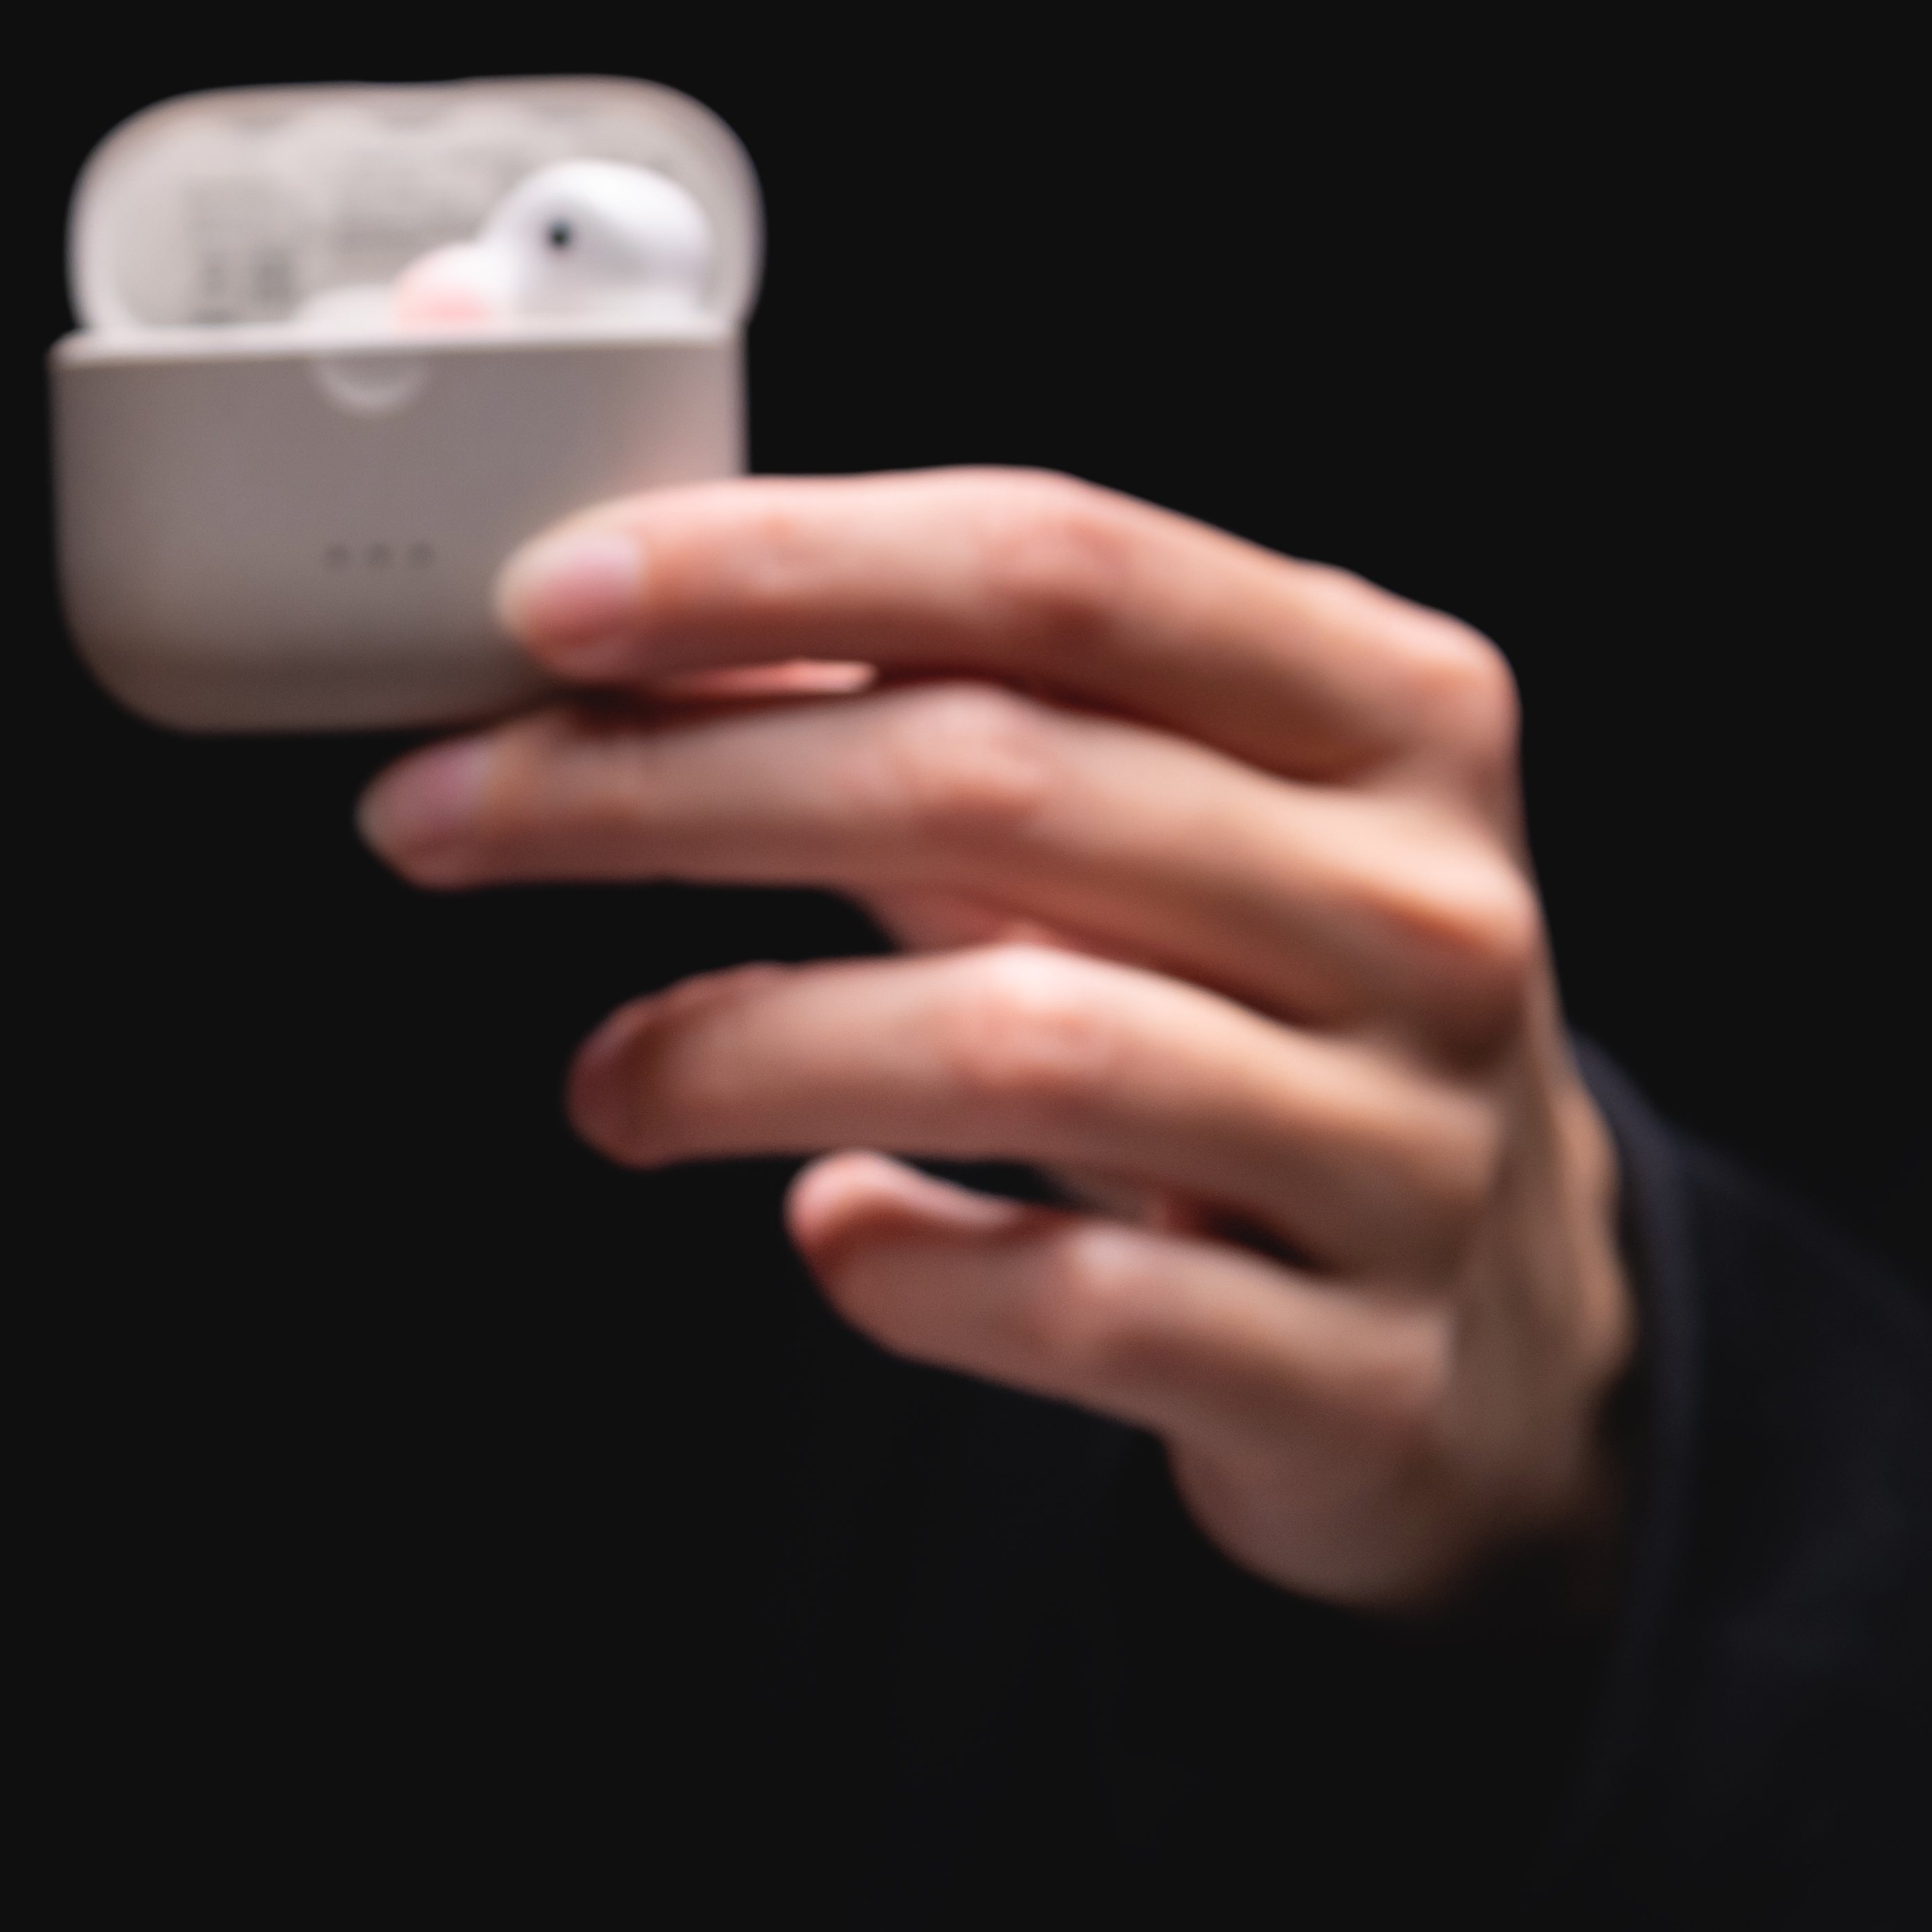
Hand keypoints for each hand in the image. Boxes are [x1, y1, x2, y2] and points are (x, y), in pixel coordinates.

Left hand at [360, 469, 1630, 1614]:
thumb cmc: (1254, 1021)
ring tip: (605, 1084)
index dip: (781, 564)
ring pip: (1016, 1044)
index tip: (549, 601)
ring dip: (738, 1050)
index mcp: (1383, 705)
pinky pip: (1076, 1305)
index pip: (1053, 562)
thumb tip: (603, 597)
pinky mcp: (1353, 1370)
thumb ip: (922, 699)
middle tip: (440, 819)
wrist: (1491, 1344)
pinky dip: (905, 1266)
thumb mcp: (1149, 823)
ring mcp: (1404, 1146)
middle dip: (659, 789)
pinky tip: (831, 1231)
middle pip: (989, 782)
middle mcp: (1419, 906)